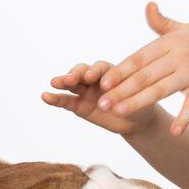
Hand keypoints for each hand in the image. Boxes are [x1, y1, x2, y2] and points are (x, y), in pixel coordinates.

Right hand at [41, 60, 158, 135]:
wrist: (136, 120)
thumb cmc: (142, 104)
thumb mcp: (142, 97)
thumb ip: (133, 95)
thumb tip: (127, 98)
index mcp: (111, 72)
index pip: (100, 68)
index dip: (94, 71)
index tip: (91, 77)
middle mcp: (96, 79)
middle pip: (82, 72)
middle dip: (75, 74)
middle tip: (69, 79)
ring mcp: (86, 91)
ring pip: (71, 84)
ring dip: (62, 82)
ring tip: (54, 83)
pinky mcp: (79, 106)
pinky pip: (66, 101)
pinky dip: (55, 99)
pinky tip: (45, 96)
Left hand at [96, 2, 188, 135]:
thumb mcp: (185, 29)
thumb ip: (162, 23)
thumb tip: (148, 6)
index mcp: (170, 42)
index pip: (139, 58)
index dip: (120, 71)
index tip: (101, 82)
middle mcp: (179, 56)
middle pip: (145, 76)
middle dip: (121, 90)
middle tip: (102, 103)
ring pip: (161, 90)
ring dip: (139, 102)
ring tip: (119, 113)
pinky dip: (183, 119)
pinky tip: (173, 133)